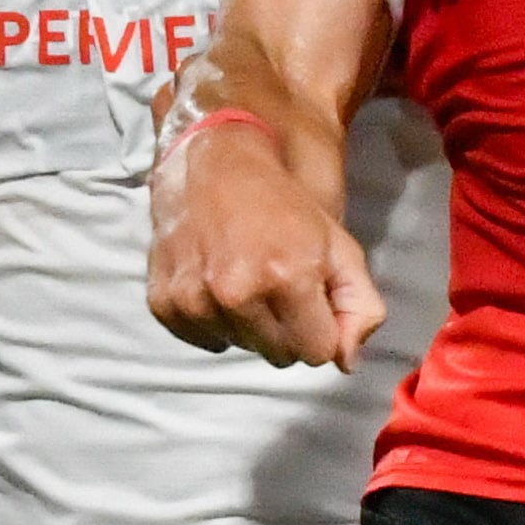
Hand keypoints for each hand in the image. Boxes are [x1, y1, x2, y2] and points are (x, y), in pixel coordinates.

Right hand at [149, 117, 382, 369]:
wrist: (217, 163)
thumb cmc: (285, 205)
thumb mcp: (340, 245)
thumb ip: (360, 305)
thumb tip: (346, 361)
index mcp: (287, 276)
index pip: (317, 353)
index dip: (320, 327)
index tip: (310, 296)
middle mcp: (236, 292)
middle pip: (279, 357)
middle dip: (287, 329)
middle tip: (278, 284)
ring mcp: (194, 299)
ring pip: (241, 348)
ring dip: (249, 324)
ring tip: (246, 277)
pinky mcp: (164, 302)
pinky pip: (205, 341)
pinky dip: (215, 321)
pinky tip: (218, 283)